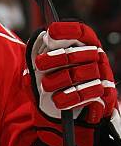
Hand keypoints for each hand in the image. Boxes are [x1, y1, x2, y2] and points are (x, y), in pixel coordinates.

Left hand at [27, 21, 118, 145]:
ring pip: (85, 73)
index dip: (68, 30)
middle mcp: (97, 59)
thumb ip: (41, 57)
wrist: (69, 115)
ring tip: (46, 86)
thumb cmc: (55, 86)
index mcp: (84, 47)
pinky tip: (58, 100)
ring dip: (61, 79)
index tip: (51, 31)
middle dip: (58, 57)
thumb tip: (40, 43)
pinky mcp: (105, 97)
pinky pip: (90, 94)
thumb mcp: (44, 70)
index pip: (82, 32)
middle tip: (39, 63)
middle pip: (82, 52)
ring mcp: (103, 77)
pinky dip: (71, 97)